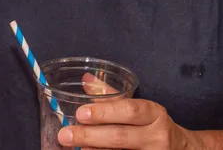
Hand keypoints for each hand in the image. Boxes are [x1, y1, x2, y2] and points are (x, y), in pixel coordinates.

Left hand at [58, 98, 192, 149]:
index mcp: (155, 114)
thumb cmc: (154, 126)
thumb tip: (86, 80)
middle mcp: (157, 136)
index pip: (130, 111)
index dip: (105, 112)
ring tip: (72, 148)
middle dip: (90, 136)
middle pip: (121, 137)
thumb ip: (113, 96)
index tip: (80, 113)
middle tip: (65, 135)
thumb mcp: (141, 109)